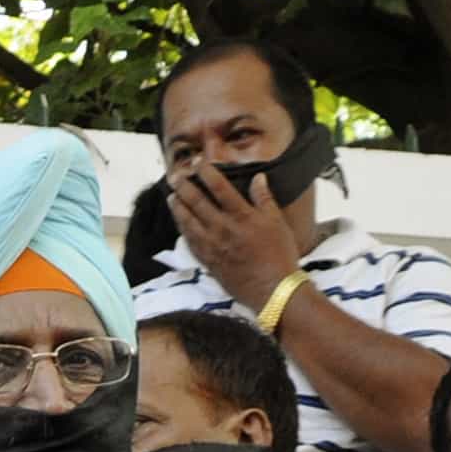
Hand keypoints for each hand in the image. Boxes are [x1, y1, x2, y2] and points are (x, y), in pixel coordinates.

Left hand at [165, 162, 303, 310]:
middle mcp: (223, 228)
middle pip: (197, 203)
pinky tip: (179, 224)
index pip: (219, 188)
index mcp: (242, 216)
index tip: (198, 163)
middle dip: (184, 188)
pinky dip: (183, 230)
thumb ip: (264, 198)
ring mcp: (212, 246)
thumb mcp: (277, 222)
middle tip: (174, 177)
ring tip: (171, 197)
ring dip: (178, 208)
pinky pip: (190, 242)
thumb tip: (258, 177)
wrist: (272, 288)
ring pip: (188, 222)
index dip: (206, 173)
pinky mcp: (208, 261)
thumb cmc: (280, 254)